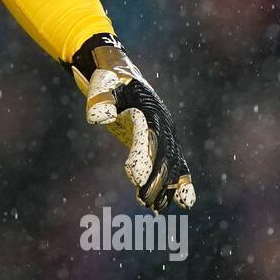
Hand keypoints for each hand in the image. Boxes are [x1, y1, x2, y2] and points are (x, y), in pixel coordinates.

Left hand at [69, 33, 195, 213]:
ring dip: (167, 186)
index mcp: (149, 108)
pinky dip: (179, 181)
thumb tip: (98, 118)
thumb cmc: (109, 76)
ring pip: (172, 162)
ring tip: (158, 210)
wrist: (120, 70)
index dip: (145, 158)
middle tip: (149, 204)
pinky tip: (181, 203)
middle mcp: (163, 121)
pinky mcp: (160, 139)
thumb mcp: (102, 80)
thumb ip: (99, 96)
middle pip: (165, 154)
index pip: (150, 137)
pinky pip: (174, 162)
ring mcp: (165, 131)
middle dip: (159, 180)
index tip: (136, 178)